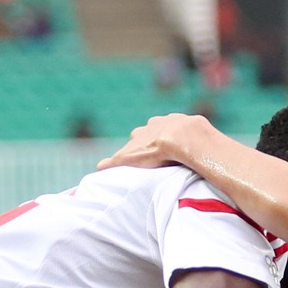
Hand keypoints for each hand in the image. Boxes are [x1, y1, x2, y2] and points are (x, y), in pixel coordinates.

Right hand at [98, 113, 215, 172]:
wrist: (181, 136)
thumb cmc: (154, 150)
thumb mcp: (129, 158)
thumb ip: (113, 162)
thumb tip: (98, 166)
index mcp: (140, 132)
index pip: (135, 141)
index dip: (136, 150)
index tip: (140, 159)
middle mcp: (154, 123)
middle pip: (151, 133)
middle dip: (153, 141)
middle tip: (158, 156)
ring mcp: (171, 120)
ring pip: (168, 128)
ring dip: (170, 137)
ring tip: (175, 151)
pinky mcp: (188, 121)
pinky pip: (186, 128)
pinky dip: (186, 135)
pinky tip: (189, 145)